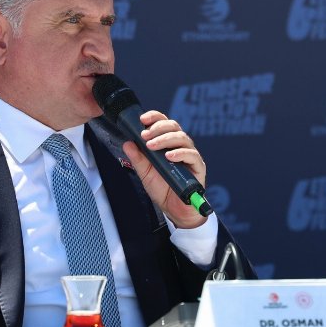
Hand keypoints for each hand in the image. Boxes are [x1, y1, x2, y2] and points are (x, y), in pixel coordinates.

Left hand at [122, 110, 206, 228]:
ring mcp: (190, 155)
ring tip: (152, 146)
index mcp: (168, 143)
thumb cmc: (162, 188)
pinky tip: (169, 156)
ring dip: (165, 139)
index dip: (154, 117)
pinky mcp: (198, 166)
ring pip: (182, 137)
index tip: (142, 119)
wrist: (174, 209)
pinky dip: (180, 153)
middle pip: (173, 126)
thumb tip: (127, 143)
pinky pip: (192, 155)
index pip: (163, 123)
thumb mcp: (145, 173)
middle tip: (145, 135)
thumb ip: (137, 158)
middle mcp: (180, 146)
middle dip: (158, 127)